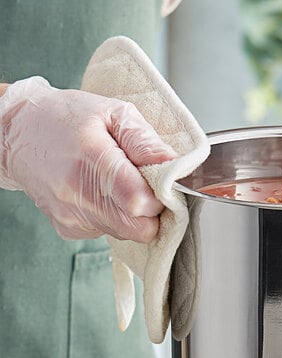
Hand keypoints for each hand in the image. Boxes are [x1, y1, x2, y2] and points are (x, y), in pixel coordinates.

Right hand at [0, 77, 175, 240]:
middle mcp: (79, 195)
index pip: (143, 203)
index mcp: (94, 160)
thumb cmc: (67, 118)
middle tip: (144, 187)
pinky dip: (113, 217)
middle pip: (140, 228)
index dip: (161, 197)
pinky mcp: (69, 229)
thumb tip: (176, 168)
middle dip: (152, 212)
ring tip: (117, 184)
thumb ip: (147, 143)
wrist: (17, 133)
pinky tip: (99, 193)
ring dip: (132, 214)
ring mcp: (73, 217)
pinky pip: (108, 233)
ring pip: (127, 233)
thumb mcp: (113, 113)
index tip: (160, 183)